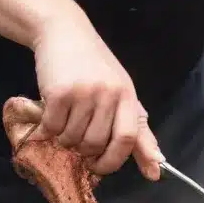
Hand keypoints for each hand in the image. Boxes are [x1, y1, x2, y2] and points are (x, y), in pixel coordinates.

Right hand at [32, 12, 162, 180]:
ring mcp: (84, 93)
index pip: (128, 138)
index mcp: (128, 96)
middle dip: (84, 151)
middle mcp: (109, 94)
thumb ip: (139, 131)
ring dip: (64, 140)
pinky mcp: (59, 92)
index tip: (100, 167)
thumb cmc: (95, 67)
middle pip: (97, 143)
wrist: (65, 33)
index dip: (114, 160)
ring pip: (72, 139)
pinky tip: (50, 117)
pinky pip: (53, 128)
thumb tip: (156, 169)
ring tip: (65, 122)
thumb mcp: (122, 93)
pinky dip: (48, 129)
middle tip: (77, 141)